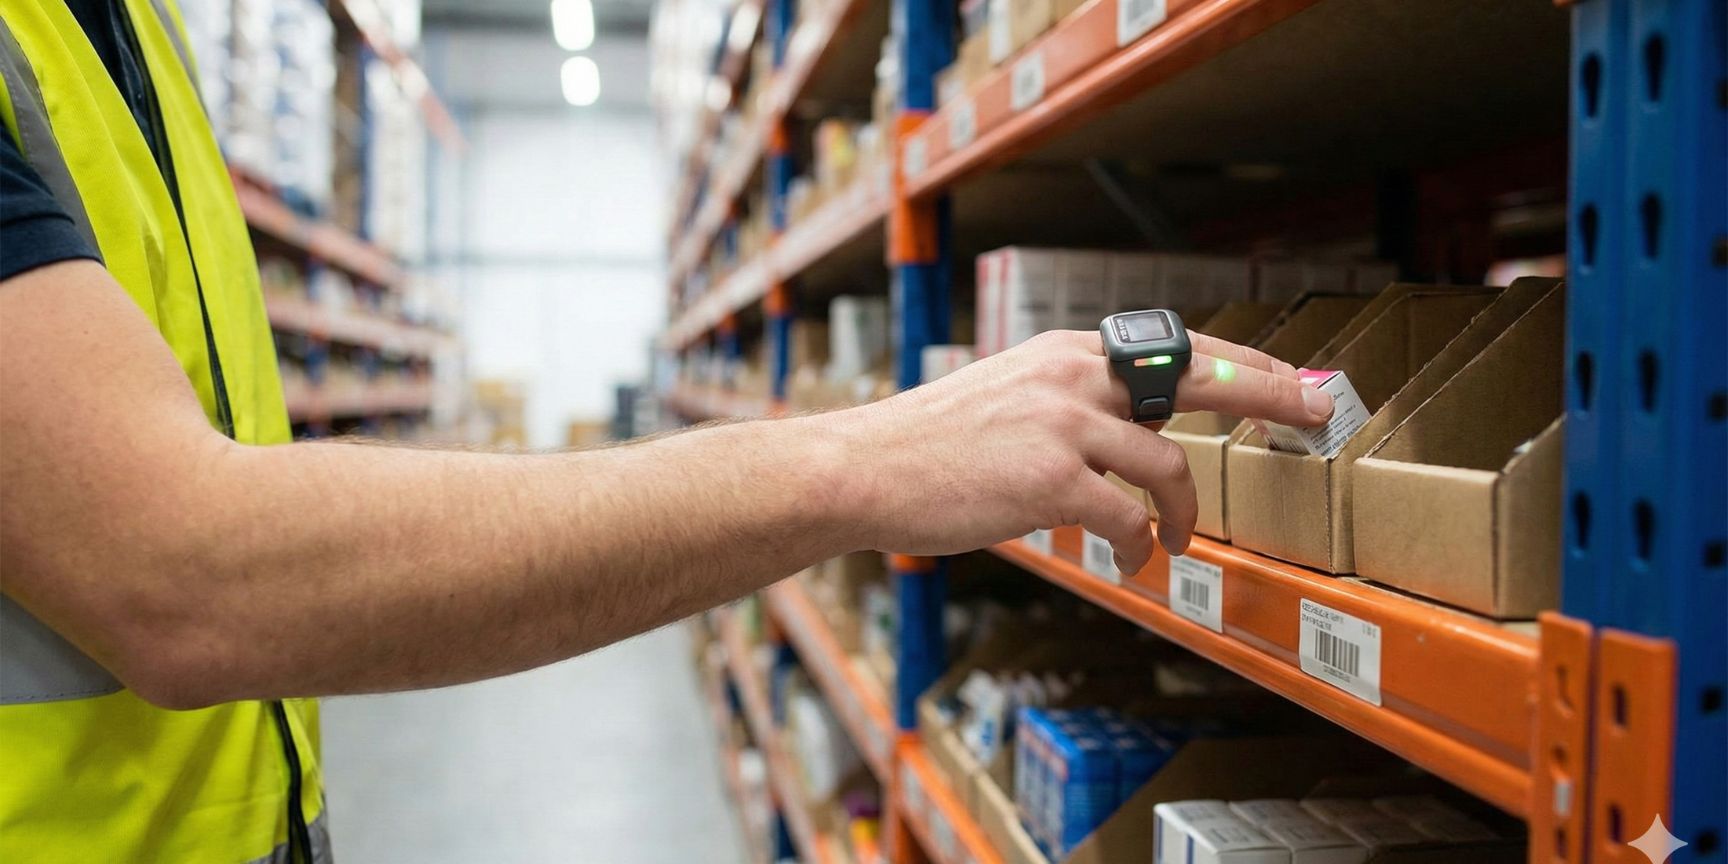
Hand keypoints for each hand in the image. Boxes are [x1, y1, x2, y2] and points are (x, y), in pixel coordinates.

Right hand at [834, 329, 1333, 570]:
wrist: (865, 467)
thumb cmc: (931, 442)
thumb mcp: (1009, 392)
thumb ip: (1074, 402)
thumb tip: (1133, 431)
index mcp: (1067, 354)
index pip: (1178, 347)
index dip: (1246, 364)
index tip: (1294, 378)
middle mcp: (1074, 377)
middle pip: (1198, 381)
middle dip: (1271, 395)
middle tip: (1320, 411)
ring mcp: (1065, 426)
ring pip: (1169, 467)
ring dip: (1185, 514)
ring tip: (1179, 541)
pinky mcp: (1051, 481)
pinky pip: (1128, 520)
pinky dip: (1141, 547)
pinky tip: (1131, 561)